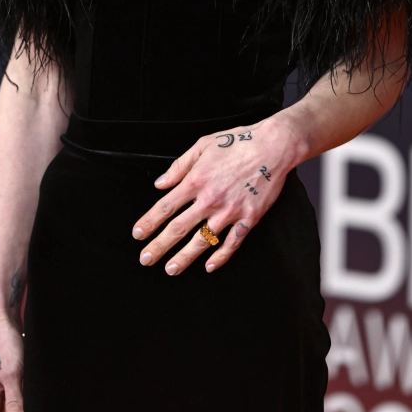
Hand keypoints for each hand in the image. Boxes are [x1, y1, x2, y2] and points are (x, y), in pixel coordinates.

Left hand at [131, 116, 300, 274]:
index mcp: (196, 181)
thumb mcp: (202, 146)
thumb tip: (160, 184)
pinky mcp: (249, 218)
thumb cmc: (238, 142)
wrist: (273, 146)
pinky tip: (209, 266)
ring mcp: (230, 211)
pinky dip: (221, 256)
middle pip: (178, 228)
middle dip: (159, 246)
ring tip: (171, 269)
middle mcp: (210, 199)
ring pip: (202, 240)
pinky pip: (232, 242)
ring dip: (184, 257)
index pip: (165, 207)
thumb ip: (179, 167)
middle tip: (146, 259)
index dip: (149, 223)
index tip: (138, 235)